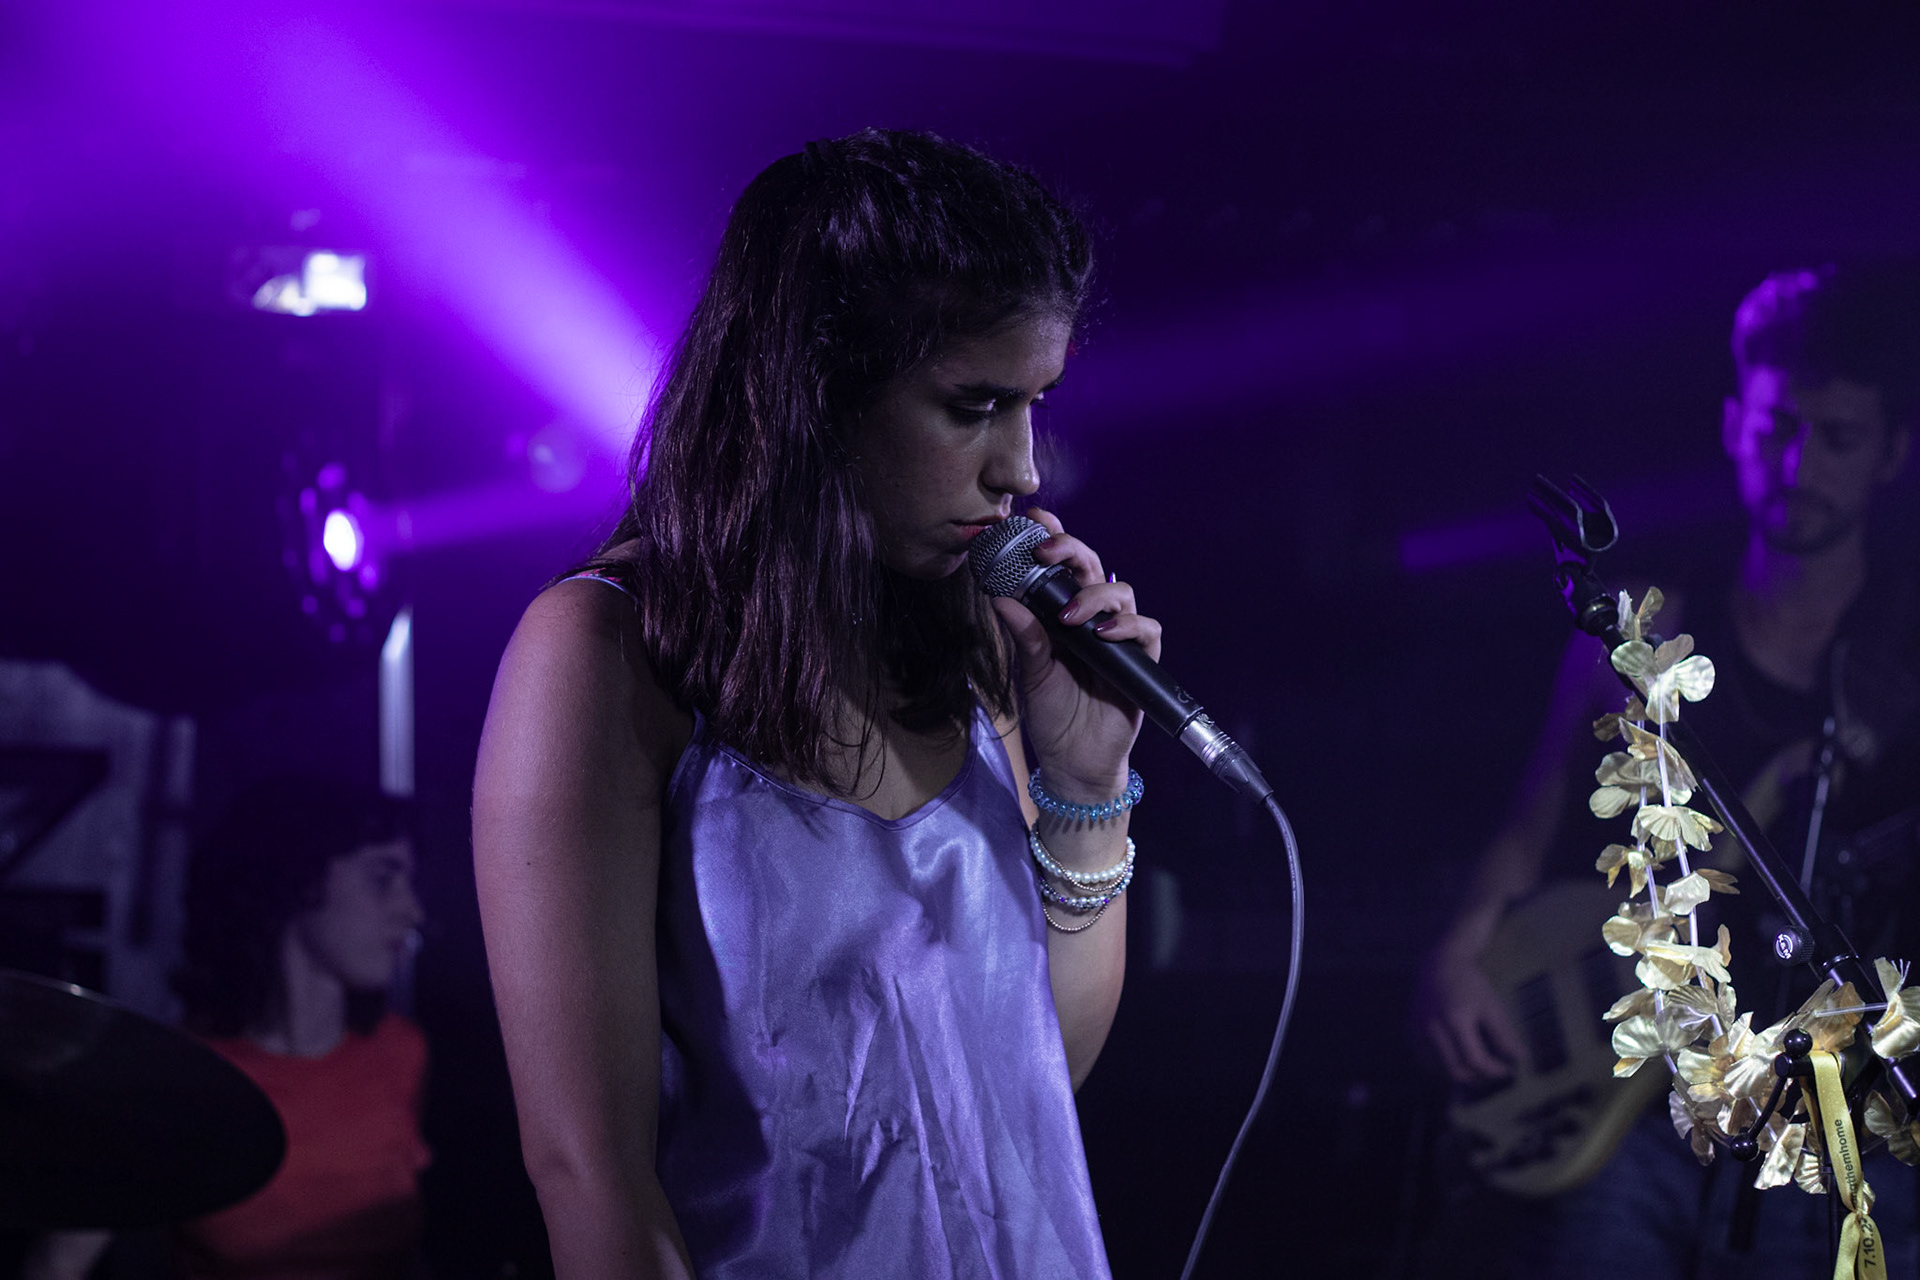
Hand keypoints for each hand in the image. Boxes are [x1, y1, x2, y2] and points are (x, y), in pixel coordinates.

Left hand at [989, 507, 1161, 797]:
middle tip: (1046, 554)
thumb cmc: (1052, 714)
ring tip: (1070, 616)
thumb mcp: (1030, 673)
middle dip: (1071, 551)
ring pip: (1120, 592)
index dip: (1052, 538)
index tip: (1033, 518)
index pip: (1060, 567)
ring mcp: (1118, 637)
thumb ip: (1023, 635)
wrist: (1074, 761)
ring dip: (1095, 595)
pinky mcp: (1140, 660)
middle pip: (1092, 567)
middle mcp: (1091, 618)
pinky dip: (1127, 627)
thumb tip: (1000, 596)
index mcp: (1061, 613)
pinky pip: (1145, 630)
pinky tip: (1104, 635)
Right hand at [1414, 948, 1526, 1083]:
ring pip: (1438, 1071)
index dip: (1493, 1071)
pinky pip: (1426, 1062)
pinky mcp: (1410, 1033)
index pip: (1474, 1060)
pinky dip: (1443, 1067)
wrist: (1438, 965)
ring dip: (1460, 1075)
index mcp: (1455, 1019)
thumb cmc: (1469, 983)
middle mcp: (1432, 1028)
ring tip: (1477, 1068)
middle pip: (1455, 1071)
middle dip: (1477, 1078)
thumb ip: (1504, 1034)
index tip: (1506, 1069)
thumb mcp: (1491, 1005)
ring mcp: (1417, 1031)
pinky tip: (1458, 1059)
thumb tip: (1518, 1059)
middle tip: (1492, 1073)